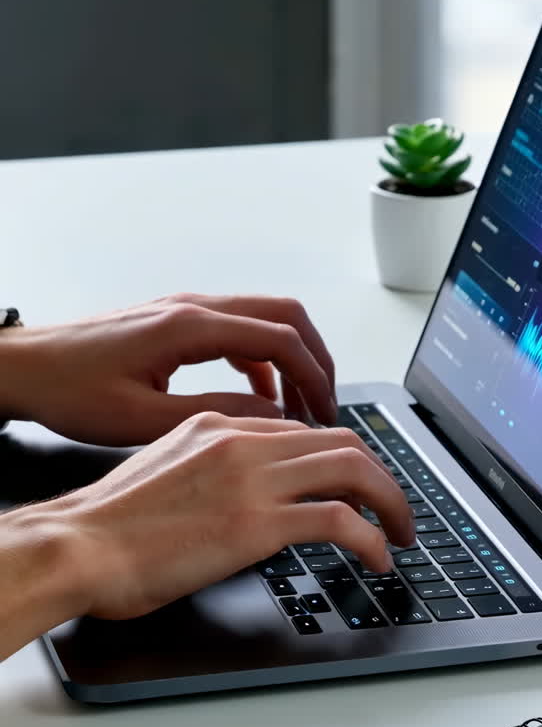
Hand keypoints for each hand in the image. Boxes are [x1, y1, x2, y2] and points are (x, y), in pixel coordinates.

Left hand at [0, 293, 335, 444]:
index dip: (314, 375)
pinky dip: (261, 362)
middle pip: (285, 315)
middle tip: (326, 406)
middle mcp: (193, 307)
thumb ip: (215, 415)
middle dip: (316, 359)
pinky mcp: (175, 323)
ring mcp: (185, 310)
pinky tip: (259, 400)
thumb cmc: (70, 391)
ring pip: (264, 320)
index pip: (281, 337)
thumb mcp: (143, 419)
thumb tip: (272, 418)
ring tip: (299, 410)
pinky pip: (238, 332)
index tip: (327, 412)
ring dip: (291, 360)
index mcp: (189, 326)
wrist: (25, 368)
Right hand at [54, 415, 415, 619]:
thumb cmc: (107, 524)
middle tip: (395, 509)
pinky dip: (372, 538)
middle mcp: (243, 442)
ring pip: (354, 470)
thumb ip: (210, 470)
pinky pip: (341, 520)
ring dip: (391, 502)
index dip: (340, 459)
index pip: (301, 431)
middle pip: (341, 441)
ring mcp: (253, 479)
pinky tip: (377, 559)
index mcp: (218, 425)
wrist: (79, 545)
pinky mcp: (258, 522)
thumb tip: (241, 496)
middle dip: (380, 475)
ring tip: (401, 534)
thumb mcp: (164, 472)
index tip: (355, 486)